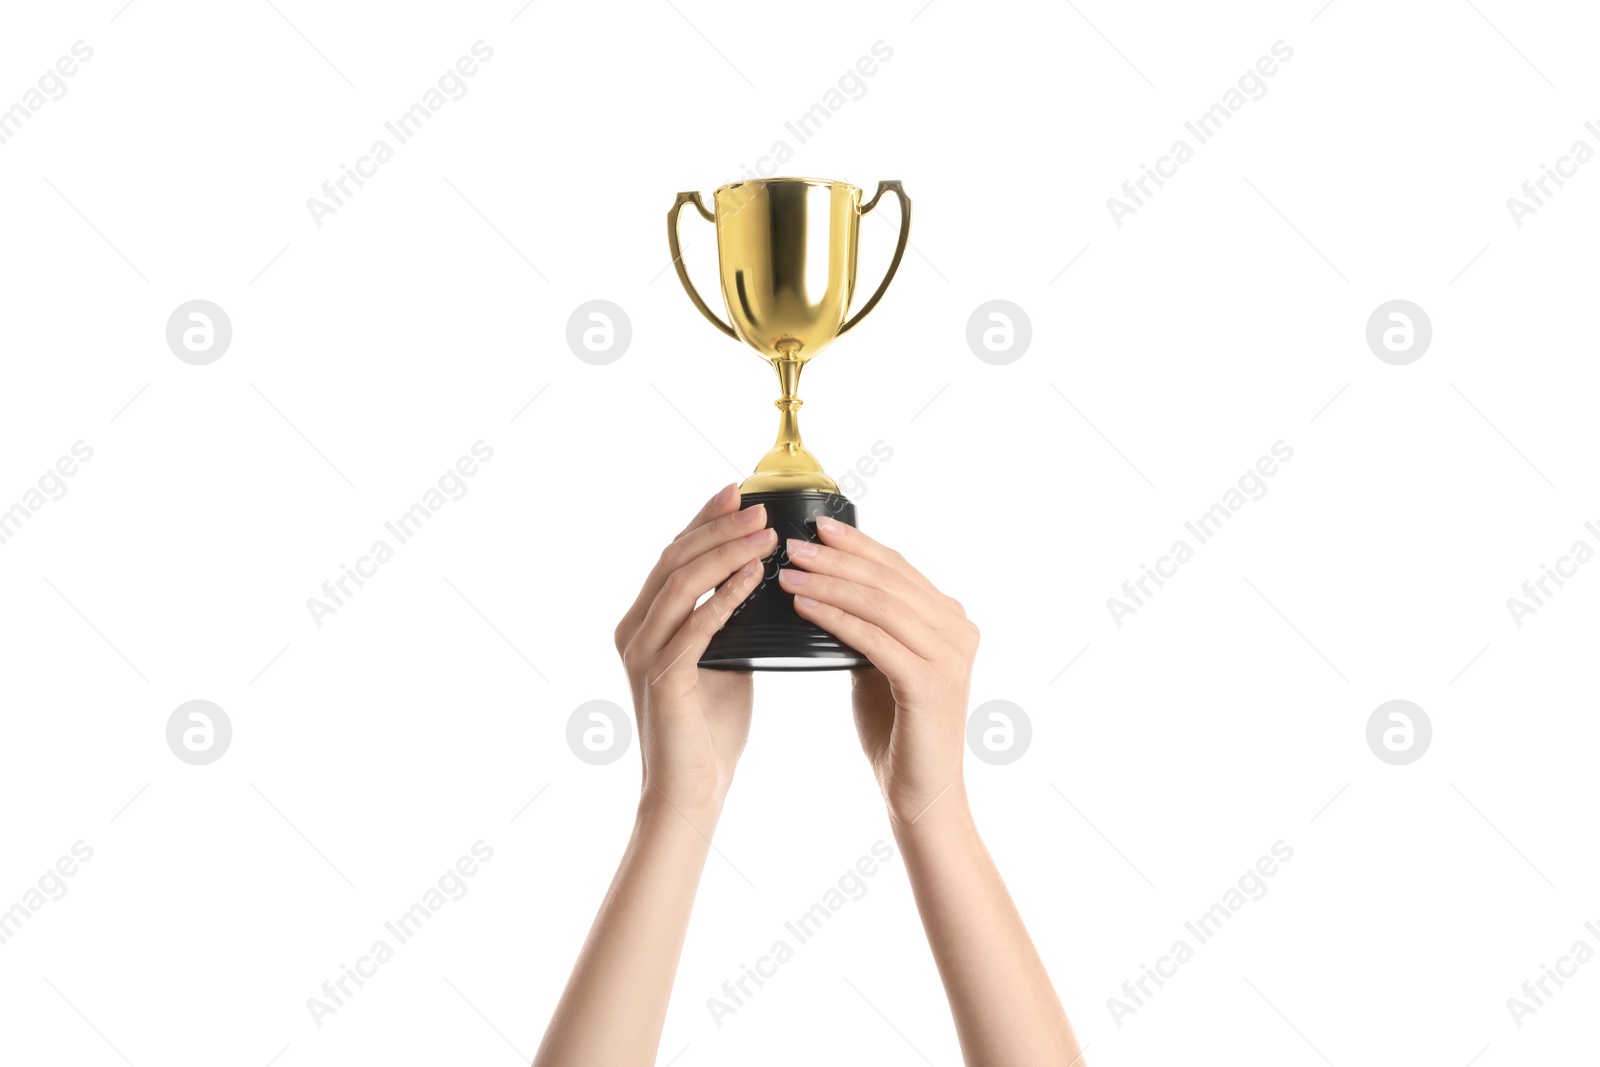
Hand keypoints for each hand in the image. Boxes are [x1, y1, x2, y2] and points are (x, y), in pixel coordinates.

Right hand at [614, 484, 774, 816]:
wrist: (691, 791)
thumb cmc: (709, 729)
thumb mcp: (720, 656)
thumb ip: (724, 616)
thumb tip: (755, 574)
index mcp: (643, 621)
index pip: (674, 554)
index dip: (704, 519)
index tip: (737, 490)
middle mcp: (634, 630)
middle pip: (674, 559)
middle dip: (718, 527)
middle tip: (759, 505)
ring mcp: (643, 653)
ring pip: (682, 584)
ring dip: (727, 554)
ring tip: (766, 536)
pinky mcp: (663, 679)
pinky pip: (696, 626)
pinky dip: (726, 597)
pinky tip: (755, 579)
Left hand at [778, 516, 978, 822]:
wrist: (921, 793)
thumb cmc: (897, 731)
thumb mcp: (884, 664)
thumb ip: (873, 626)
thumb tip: (829, 585)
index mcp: (952, 621)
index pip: (899, 568)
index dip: (858, 544)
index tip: (818, 525)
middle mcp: (958, 630)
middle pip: (889, 579)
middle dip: (837, 558)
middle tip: (793, 544)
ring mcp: (949, 655)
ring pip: (880, 603)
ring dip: (829, 583)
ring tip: (788, 573)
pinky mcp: (930, 682)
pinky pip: (874, 638)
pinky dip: (835, 618)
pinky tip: (804, 606)